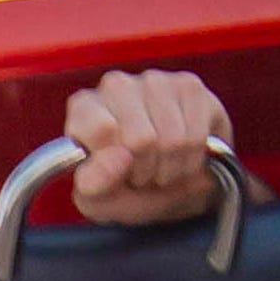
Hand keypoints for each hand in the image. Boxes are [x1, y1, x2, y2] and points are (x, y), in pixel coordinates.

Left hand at [66, 70, 232, 226]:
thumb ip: (94, 183)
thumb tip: (120, 158)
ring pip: (172, 138)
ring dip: (169, 169)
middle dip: (145, 171)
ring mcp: (155, 81)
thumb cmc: (121, 189)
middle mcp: (116, 86)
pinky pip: (196, 136)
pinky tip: (181, 158)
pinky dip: (191, 161)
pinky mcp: (190, 87)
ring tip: (159, 169)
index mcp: (83, 109)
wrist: (163, 187)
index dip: (115, 165)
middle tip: (140, 174)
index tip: (114, 173)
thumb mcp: (96, 199)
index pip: (102, 130)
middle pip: (141, 138)